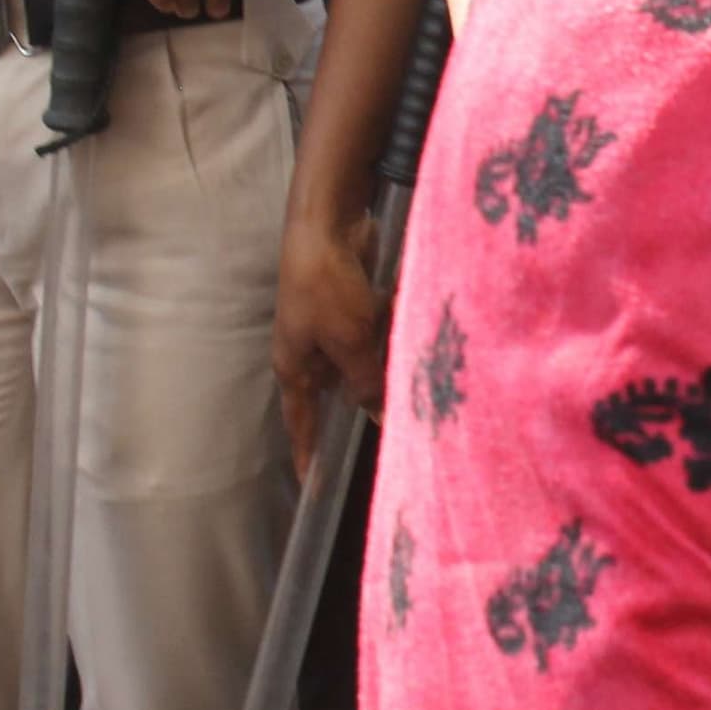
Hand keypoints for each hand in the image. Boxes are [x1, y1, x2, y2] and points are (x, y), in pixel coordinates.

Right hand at [274, 206, 390, 471]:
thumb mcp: (349, 341)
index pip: (301, 423)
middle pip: (345, 389)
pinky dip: (396, 322)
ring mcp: (333, 326)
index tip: (313, 486)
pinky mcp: (355, 303)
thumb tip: (378, 416)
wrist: (327, 224)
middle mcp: (312, 351)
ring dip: (391, 352)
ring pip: (370, 357)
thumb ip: (366, 380)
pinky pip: (381, 327)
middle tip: (404, 419)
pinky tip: (411, 315)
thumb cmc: (326, 286)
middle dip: (373, 395)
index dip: (308, 454)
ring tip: (414, 358)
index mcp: (297, 368)